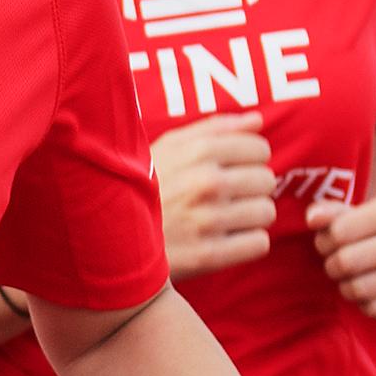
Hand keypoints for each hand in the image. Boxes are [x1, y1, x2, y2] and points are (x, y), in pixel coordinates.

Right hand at [150, 119, 278, 277]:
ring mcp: (208, 220)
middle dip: (250, 188)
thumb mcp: (169, 146)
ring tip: (225, 219)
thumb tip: (258, 120)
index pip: (260, 149)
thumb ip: (215, 128)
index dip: (249, 160)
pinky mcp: (208, 256)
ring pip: (266, 212)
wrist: (108, 237)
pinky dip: (246, 244)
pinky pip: (258, 244)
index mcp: (198, 151)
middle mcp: (206, 183)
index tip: (233, 170)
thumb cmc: (142, 187)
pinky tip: (225, 240)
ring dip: (250, 217)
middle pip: (267, 180)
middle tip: (226, 197)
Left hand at [310, 192, 375, 322]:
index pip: (338, 232)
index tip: (330, 243)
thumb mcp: (344, 217)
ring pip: (359, 288)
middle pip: (346, 262)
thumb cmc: (362, 234)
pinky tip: (370, 294)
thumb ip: (326, 213)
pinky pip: (374, 309)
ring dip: (346, 287)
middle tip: (337, 265)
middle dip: (333, 266)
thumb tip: (314, 219)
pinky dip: (364, 306)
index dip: (324, 242)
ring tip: (352, 278)